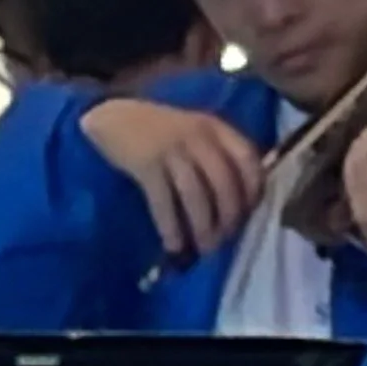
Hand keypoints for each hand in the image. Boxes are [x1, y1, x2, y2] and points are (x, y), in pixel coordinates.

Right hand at [82, 98, 263, 261]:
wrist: (113, 116)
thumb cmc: (159, 130)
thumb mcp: (194, 131)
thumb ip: (217, 153)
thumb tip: (241, 200)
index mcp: (214, 127)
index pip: (247, 158)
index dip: (253, 189)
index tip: (251, 214)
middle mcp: (197, 135)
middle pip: (224, 182)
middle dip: (229, 217)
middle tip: (226, 240)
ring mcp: (170, 148)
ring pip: (196, 195)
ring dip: (203, 226)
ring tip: (205, 249)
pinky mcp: (145, 163)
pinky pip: (164, 202)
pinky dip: (171, 227)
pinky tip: (174, 245)